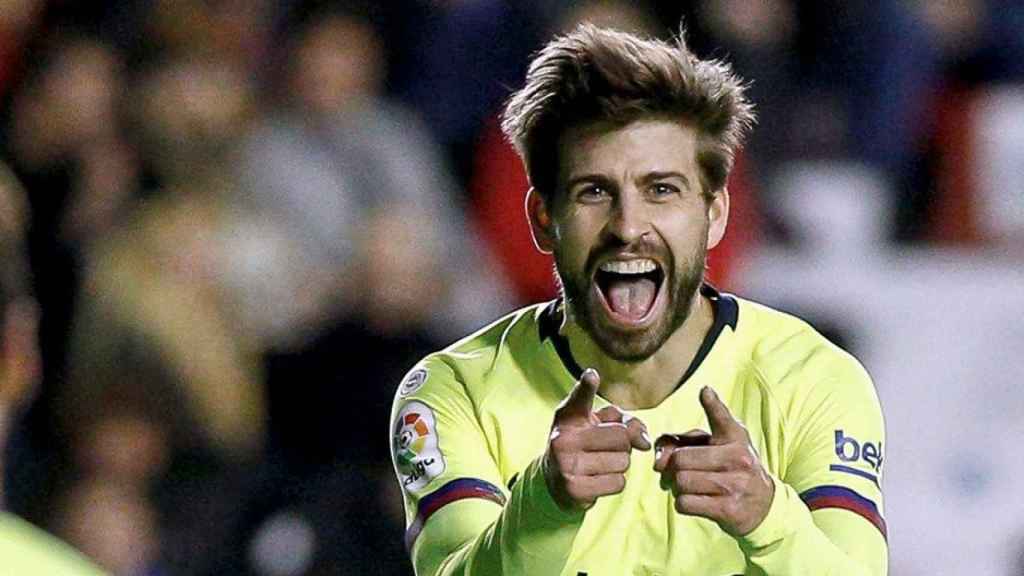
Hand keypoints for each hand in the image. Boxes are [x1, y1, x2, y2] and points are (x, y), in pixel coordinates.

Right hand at [543, 368, 651, 511]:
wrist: (555, 481)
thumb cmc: (584, 445)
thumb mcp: (598, 425)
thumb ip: (625, 421)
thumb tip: (646, 442)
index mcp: (568, 417)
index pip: (579, 399)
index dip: (586, 386)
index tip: (592, 375)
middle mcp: (563, 439)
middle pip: (621, 437)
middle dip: (623, 445)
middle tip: (606, 449)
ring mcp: (567, 465)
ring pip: (623, 462)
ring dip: (619, 465)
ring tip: (600, 464)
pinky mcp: (575, 489)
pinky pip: (618, 483)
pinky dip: (615, 482)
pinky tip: (598, 479)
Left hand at [654, 386, 773, 535]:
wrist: (764, 505)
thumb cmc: (732, 468)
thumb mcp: (719, 446)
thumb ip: (684, 440)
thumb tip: (657, 457)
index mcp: (735, 438)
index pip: (721, 418)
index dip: (712, 403)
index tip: (705, 391)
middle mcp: (738, 459)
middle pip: (681, 460)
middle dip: (671, 468)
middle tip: (676, 472)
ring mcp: (735, 485)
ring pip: (681, 482)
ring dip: (676, 487)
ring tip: (687, 487)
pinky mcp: (729, 510)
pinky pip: (685, 503)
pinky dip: (682, 503)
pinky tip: (694, 500)